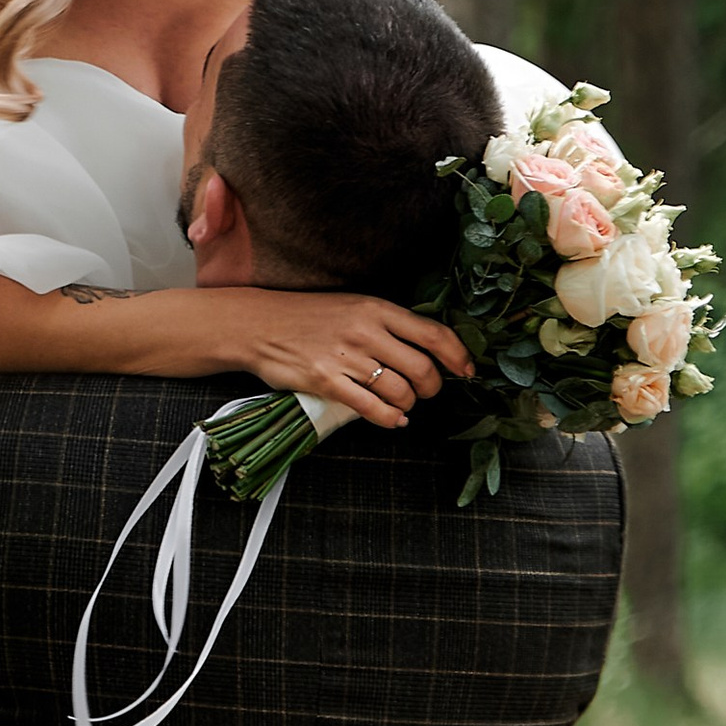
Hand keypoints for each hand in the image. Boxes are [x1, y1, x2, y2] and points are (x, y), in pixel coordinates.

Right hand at [229, 289, 468, 426]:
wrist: (259, 325)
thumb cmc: (308, 317)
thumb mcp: (353, 306)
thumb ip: (388, 324)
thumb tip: (427, 349)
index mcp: (377, 309)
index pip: (434, 333)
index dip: (458, 356)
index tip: (466, 370)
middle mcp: (366, 331)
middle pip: (423, 369)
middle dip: (432, 387)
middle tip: (426, 392)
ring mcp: (346, 357)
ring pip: (400, 391)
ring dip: (408, 404)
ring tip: (403, 404)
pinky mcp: (326, 382)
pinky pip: (371, 408)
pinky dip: (389, 419)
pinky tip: (392, 419)